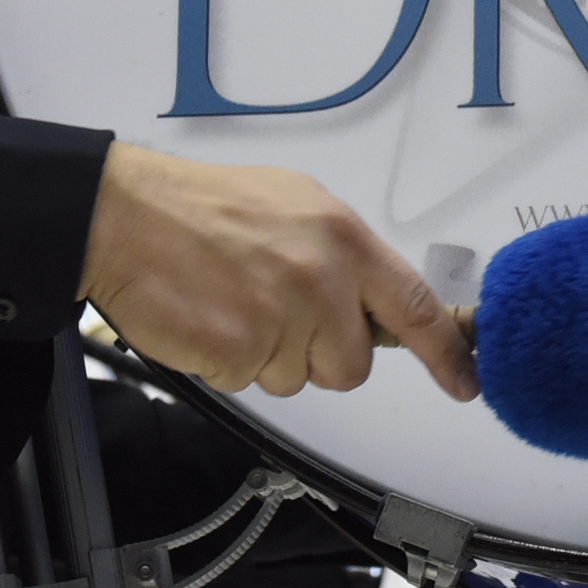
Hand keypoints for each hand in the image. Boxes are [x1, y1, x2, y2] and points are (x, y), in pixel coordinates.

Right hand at [82, 144, 476, 399]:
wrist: (123, 215)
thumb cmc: (201, 207)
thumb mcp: (295, 204)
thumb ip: (344, 254)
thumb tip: (375, 298)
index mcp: (343, 238)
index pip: (415, 306)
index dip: (445, 352)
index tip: (465, 380)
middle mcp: (321, 278)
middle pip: (351, 365)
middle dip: (318, 355)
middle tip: (274, 313)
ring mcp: (281, 317)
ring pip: (297, 378)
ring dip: (267, 356)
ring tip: (232, 304)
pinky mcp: (238, 351)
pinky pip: (251, 382)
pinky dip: (228, 362)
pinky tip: (209, 317)